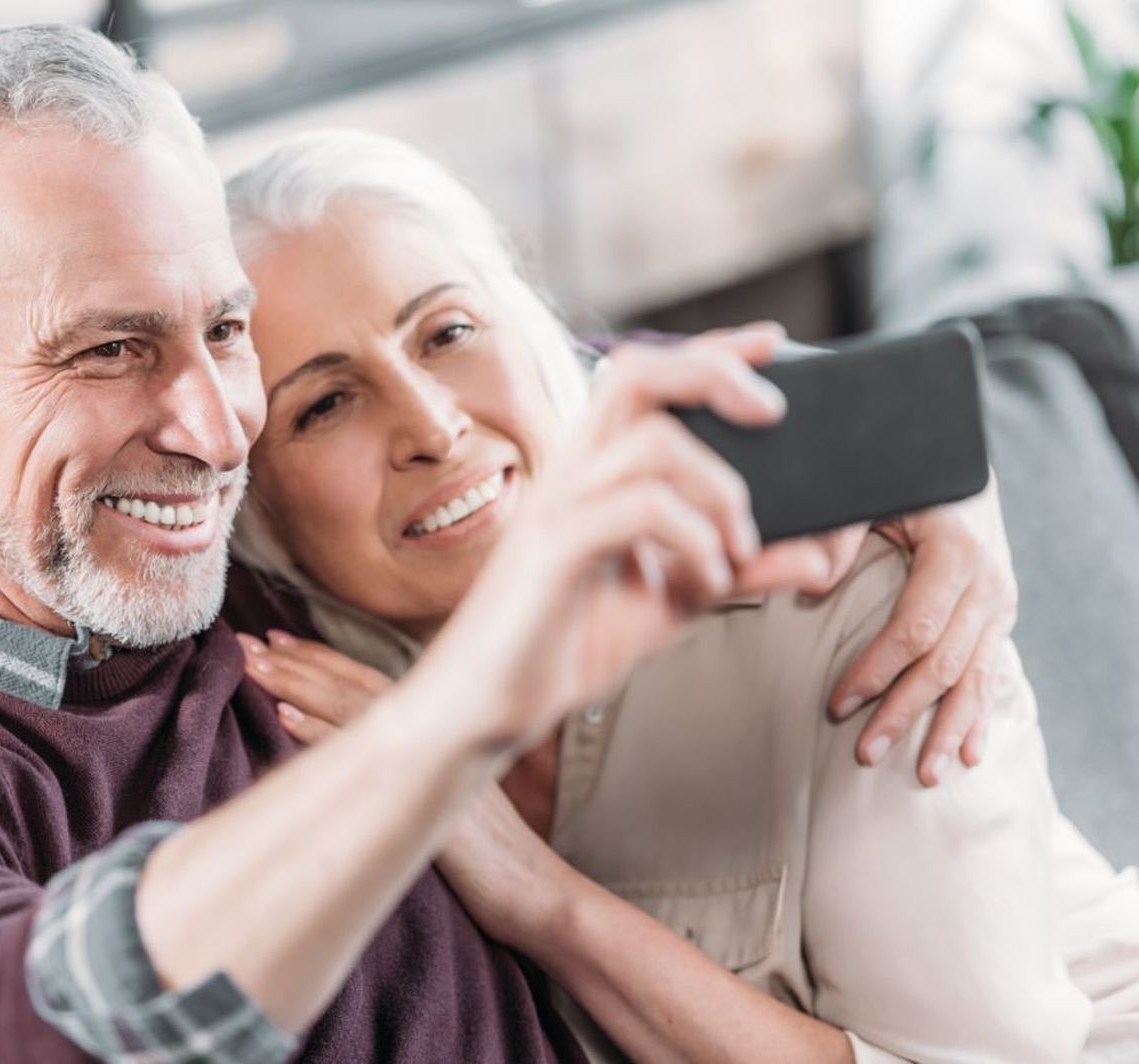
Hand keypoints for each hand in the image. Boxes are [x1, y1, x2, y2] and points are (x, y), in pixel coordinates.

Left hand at [235, 630, 571, 946]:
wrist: (533, 891)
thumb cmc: (494, 856)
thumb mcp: (449, 794)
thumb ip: (413, 766)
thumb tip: (362, 757)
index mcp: (437, 725)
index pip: (366, 678)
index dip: (321, 657)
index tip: (276, 640)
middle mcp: (433, 729)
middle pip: (353, 682)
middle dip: (298, 660)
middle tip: (245, 640)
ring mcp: (429, 756)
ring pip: (352, 706)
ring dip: (298, 684)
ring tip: (254, 666)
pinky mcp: (420, 791)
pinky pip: (363, 752)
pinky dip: (321, 731)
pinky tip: (284, 718)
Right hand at [419, 331, 834, 753]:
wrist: (484, 707)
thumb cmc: (564, 646)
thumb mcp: (671, 604)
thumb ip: (738, 571)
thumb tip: (818, 554)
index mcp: (590, 471)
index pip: (644, 378)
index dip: (711, 351)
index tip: (773, 343)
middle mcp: (569, 472)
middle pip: (637, 373)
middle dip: (715, 375)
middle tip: (773, 414)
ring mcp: (557, 505)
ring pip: (653, 442)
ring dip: (721, 490)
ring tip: (739, 549)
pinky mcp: (554, 548)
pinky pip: (641, 510)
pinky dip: (695, 542)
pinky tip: (705, 583)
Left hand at [827, 475, 1017, 786]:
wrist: (959, 467)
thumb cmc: (901, 480)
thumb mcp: (869, 493)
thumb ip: (839, 534)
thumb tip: (812, 584)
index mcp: (955, 551)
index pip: (914, 629)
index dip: (876, 671)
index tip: (838, 704)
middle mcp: (987, 581)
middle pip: (944, 664)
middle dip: (904, 713)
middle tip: (866, 753)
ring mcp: (1000, 601)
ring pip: (974, 678)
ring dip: (948, 728)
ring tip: (926, 774)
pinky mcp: (1000, 614)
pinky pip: (993, 672)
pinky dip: (980, 715)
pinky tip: (970, 753)